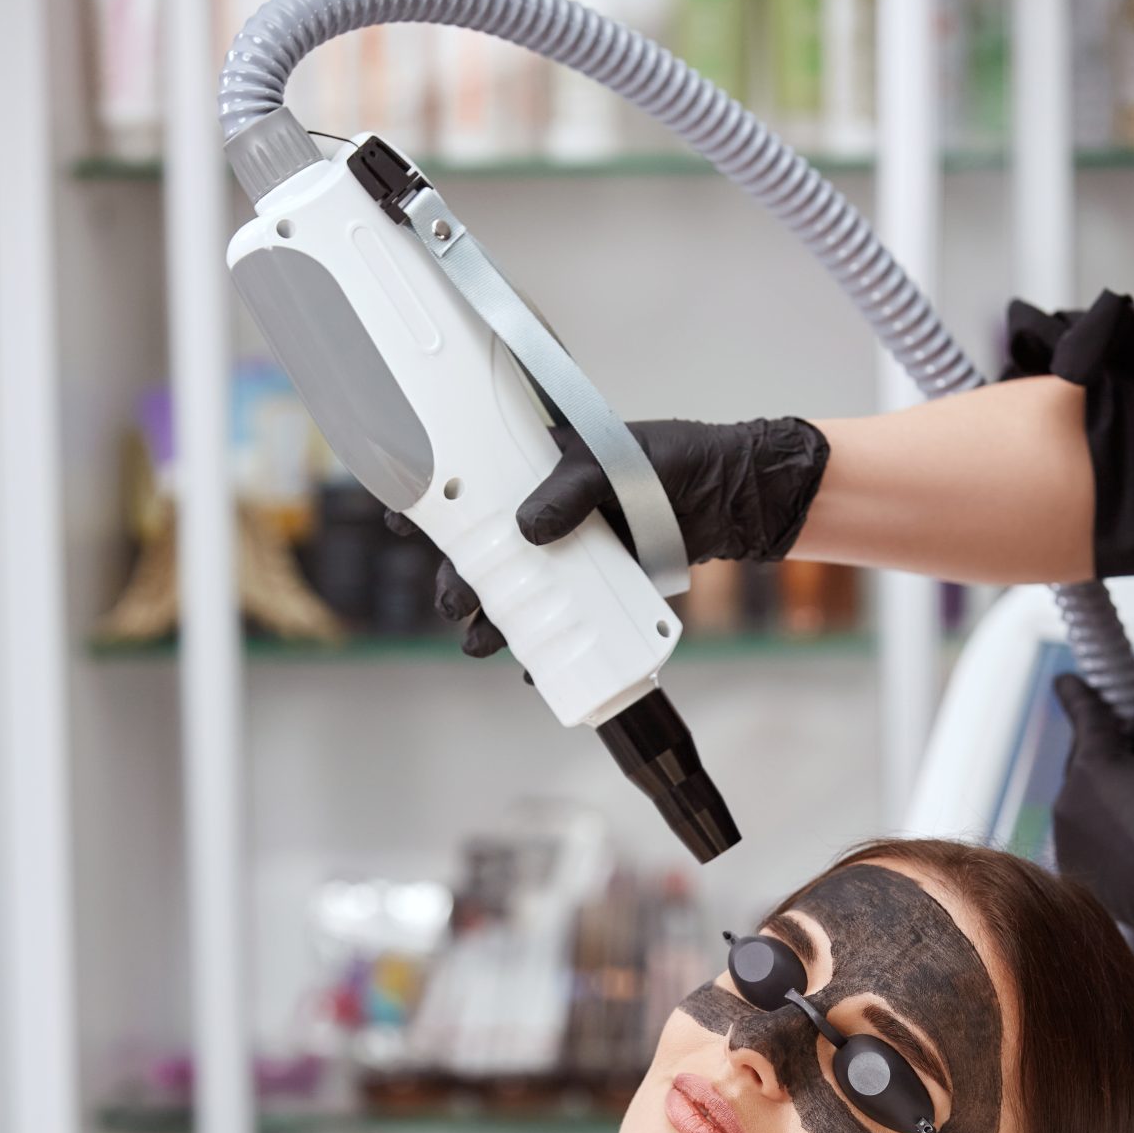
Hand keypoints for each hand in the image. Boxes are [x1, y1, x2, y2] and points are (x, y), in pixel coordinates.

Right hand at [387, 416, 829, 656]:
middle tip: (454, 602)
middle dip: (457, 581)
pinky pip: (559, 626)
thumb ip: (572, 489)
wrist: (731, 500)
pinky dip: (543, 653)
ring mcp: (566, 556)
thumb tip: (529, 529)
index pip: (468, 481)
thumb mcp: (617, 461)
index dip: (429, 501)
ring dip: (490, 623)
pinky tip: (531, 671)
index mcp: (533, 469)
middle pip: (481, 553)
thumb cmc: (673, 462)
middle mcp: (540, 515)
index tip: (402, 519)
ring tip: (480, 643)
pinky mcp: (595, 591)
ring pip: (514, 595)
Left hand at [1053, 673, 1133, 952]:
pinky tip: (1125, 827)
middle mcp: (1069, 797)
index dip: (1079, 695)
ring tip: (1133, 791)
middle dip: (1100, 745)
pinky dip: (1096, 822)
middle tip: (1122, 734)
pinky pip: (1079, 830)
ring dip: (1098, 787)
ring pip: (1078, 796)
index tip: (1068, 681)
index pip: (1086, 718)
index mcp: (1094, 765)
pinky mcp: (1070, 864)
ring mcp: (1065, 833)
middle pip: (1081, 758)